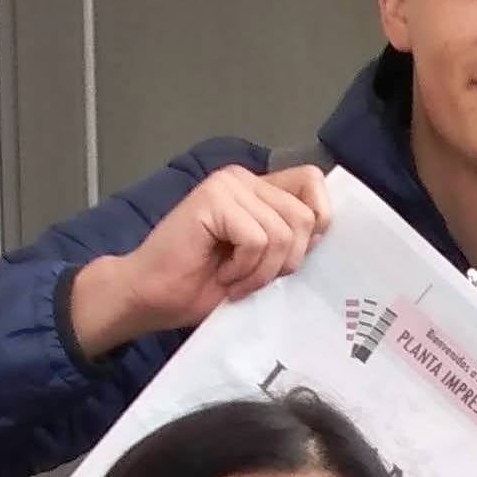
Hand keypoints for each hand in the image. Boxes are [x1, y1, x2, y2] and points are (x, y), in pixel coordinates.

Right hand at [65, 162, 333, 357]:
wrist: (150, 297)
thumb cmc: (200, 286)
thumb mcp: (261, 264)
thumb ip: (288, 239)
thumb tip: (326, 234)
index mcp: (258, 190)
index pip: (313, 182)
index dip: (318, 221)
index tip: (290, 258)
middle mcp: (244, 179)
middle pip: (305, 217)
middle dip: (287, 262)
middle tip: (252, 278)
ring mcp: (227, 185)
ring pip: (284, 233)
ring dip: (261, 272)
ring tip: (233, 278)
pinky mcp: (213, 199)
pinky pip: (258, 240)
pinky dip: (245, 270)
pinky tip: (221, 275)